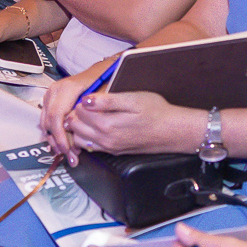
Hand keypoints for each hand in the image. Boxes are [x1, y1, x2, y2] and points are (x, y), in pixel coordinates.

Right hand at [40, 55, 119, 161]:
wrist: (99, 71)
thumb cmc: (102, 81)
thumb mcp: (103, 94)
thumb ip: (90, 112)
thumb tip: (81, 130)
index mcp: (67, 88)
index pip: (57, 116)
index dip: (62, 136)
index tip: (69, 150)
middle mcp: (55, 91)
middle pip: (49, 122)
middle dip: (58, 142)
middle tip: (70, 156)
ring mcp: (51, 96)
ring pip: (45, 123)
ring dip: (55, 140)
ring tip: (67, 153)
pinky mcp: (50, 101)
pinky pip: (46, 121)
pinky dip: (53, 134)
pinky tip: (62, 144)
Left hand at [64, 90, 191, 156]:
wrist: (172, 131)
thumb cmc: (155, 111)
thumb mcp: (132, 99)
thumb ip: (107, 100)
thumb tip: (86, 99)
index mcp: (107, 124)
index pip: (78, 111)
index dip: (80, 100)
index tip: (88, 94)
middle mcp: (105, 139)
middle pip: (75, 126)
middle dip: (75, 114)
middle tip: (85, 103)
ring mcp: (108, 147)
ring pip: (79, 139)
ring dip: (78, 126)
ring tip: (87, 114)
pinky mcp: (113, 151)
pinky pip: (90, 147)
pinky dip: (85, 137)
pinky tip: (94, 127)